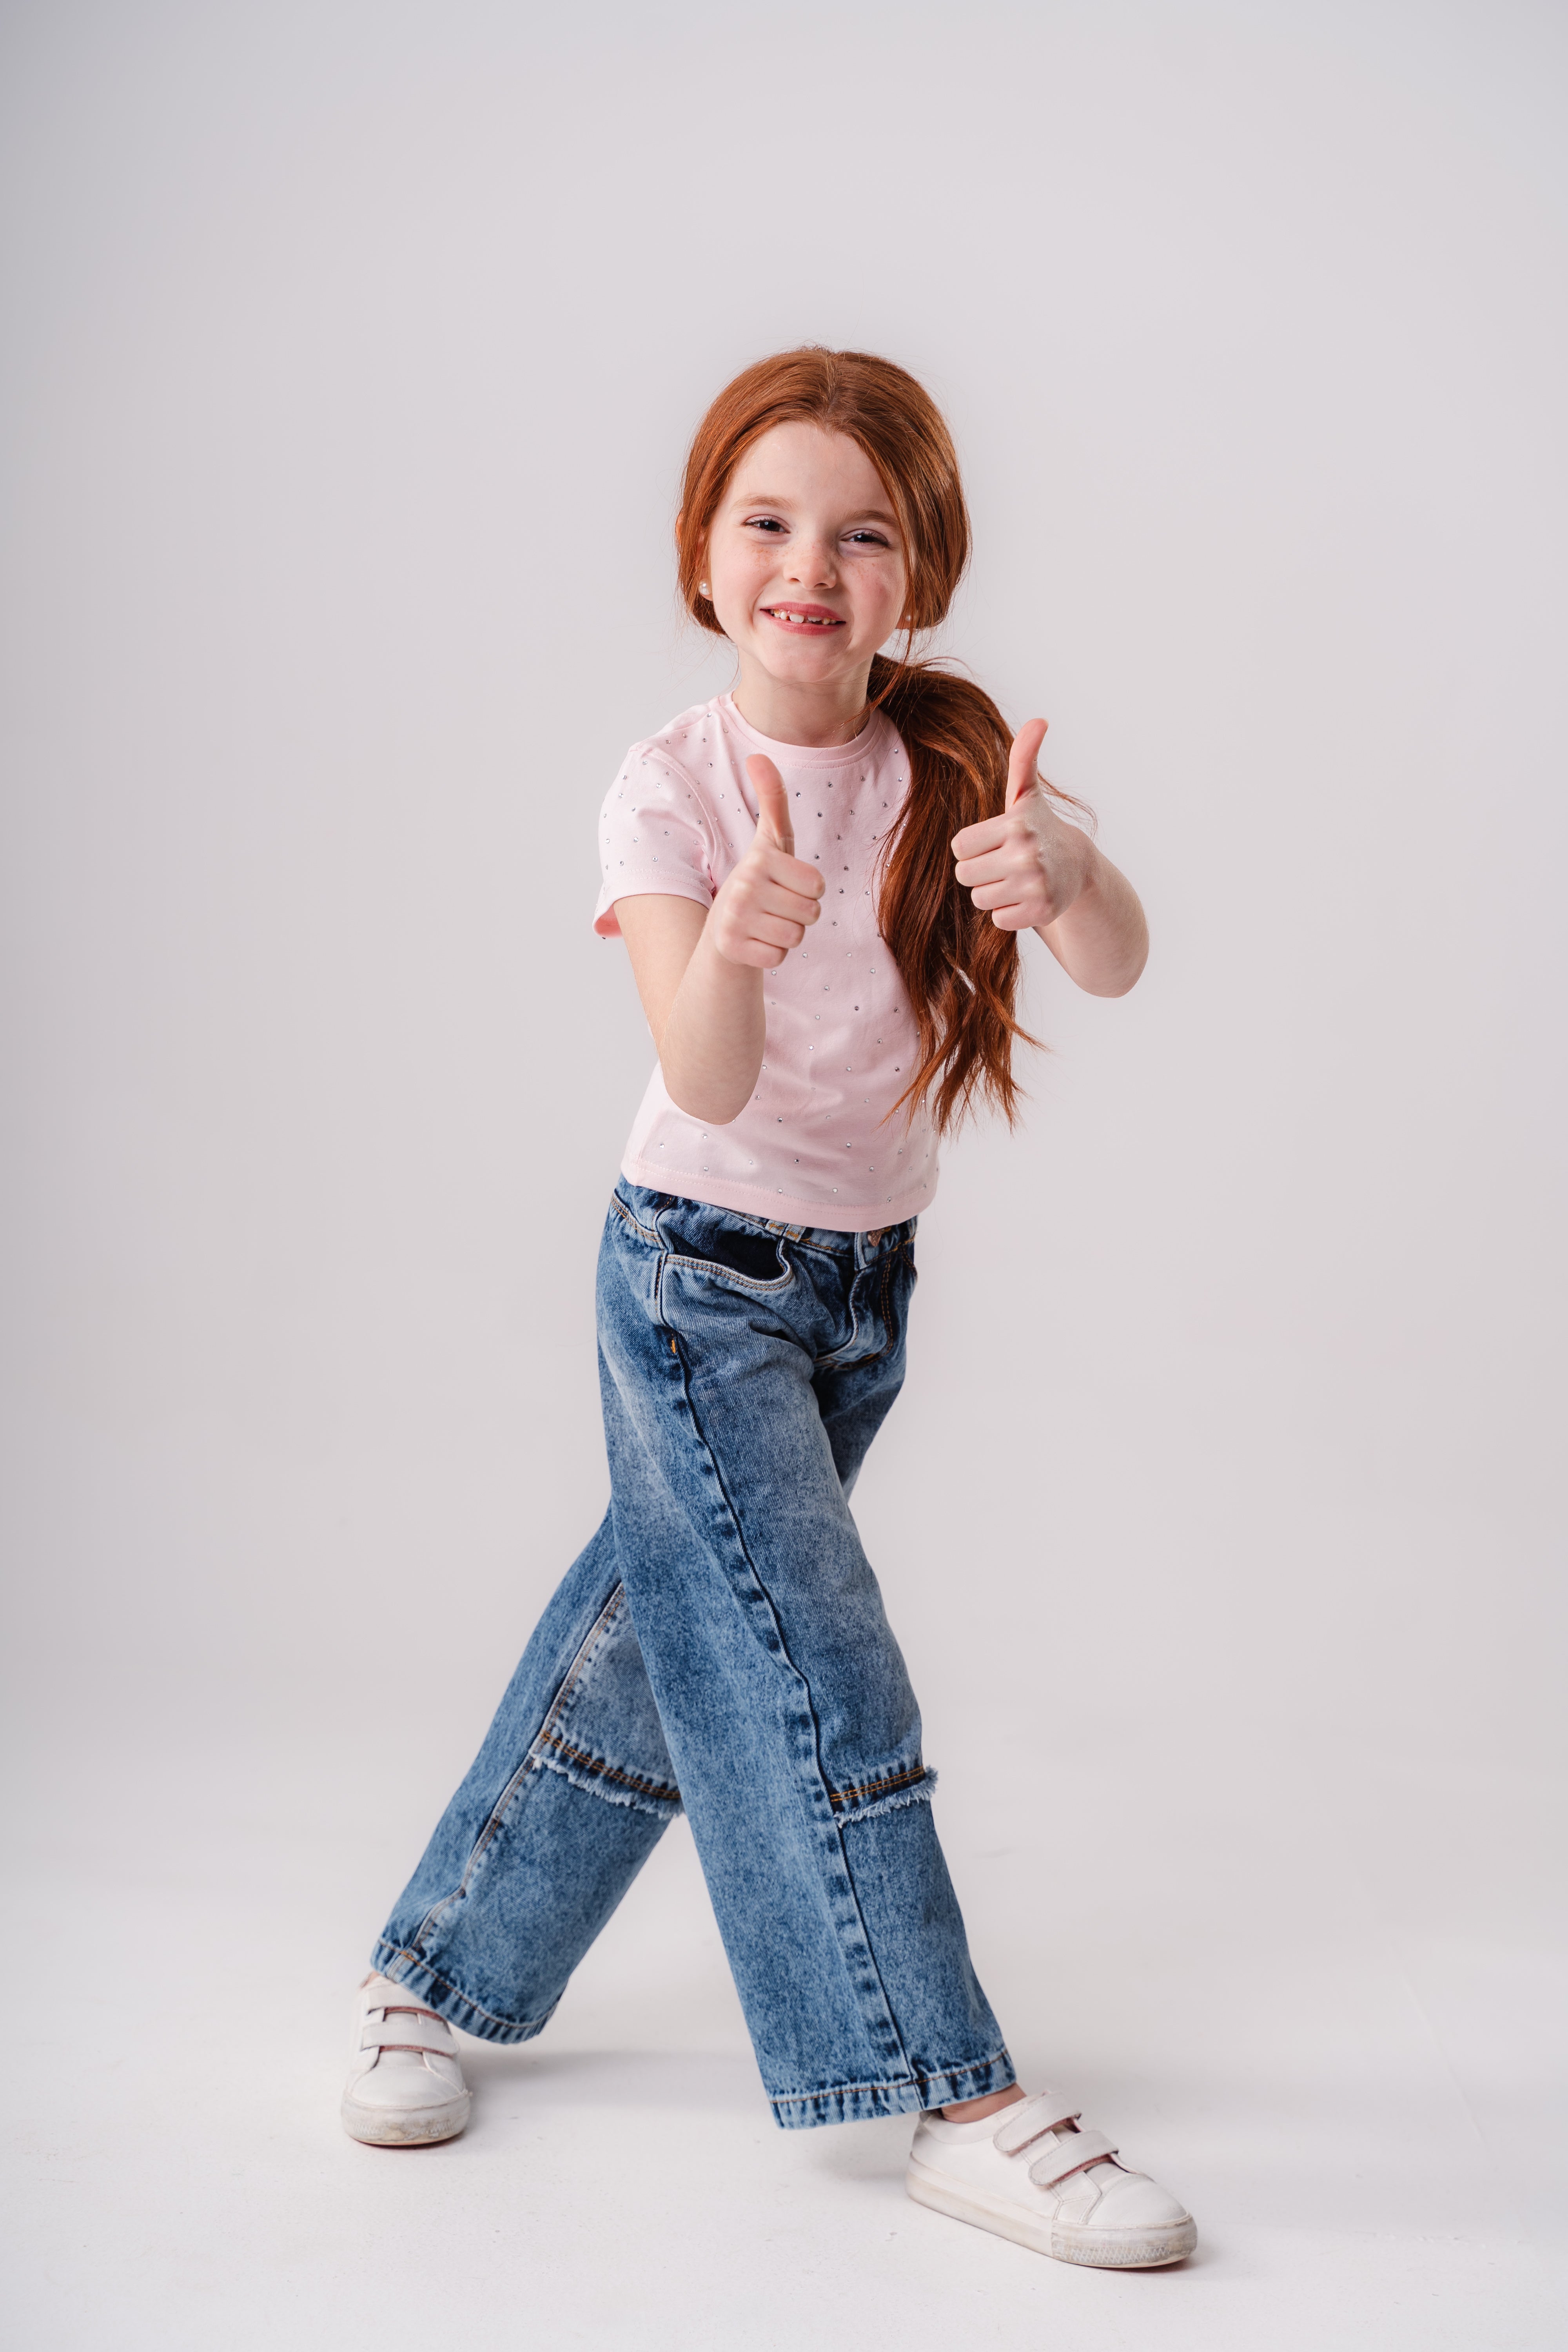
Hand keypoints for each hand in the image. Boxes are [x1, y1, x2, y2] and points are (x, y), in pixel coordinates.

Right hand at [706, 755, 825, 968]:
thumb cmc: (760, 879)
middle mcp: (744, 887)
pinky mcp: (732, 949)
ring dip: (787, 934)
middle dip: (800, 913)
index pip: (817, 885)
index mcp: (759, 860)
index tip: (785, 883)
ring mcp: (735, 919)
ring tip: (767, 922)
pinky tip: (756, 940)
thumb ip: (772, 799)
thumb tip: (758, 756)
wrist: (723, 925)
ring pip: (796, 937)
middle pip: (810, 913)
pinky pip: (778, 957)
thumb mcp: (771, 840)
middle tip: (776, 906)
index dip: (808, 889)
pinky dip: (771, 954)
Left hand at [951, 719, 1096, 933]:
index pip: (959, 847)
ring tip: (1014, 879)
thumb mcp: (1028, 794)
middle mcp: (1026, 854)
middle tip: (1003, 863)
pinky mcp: (1041, 911)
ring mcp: (1035, 885)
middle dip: (980, 871)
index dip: (972, 847)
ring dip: (992, 892)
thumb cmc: (1040, 828)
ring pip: (979, 899)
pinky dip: (1008, 912)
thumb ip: (1023, 758)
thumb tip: (1039, 720)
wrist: (1078, 868)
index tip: (994, 842)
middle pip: (965, 875)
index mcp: (1015, 824)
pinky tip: (1025, 897)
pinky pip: (998, 919)